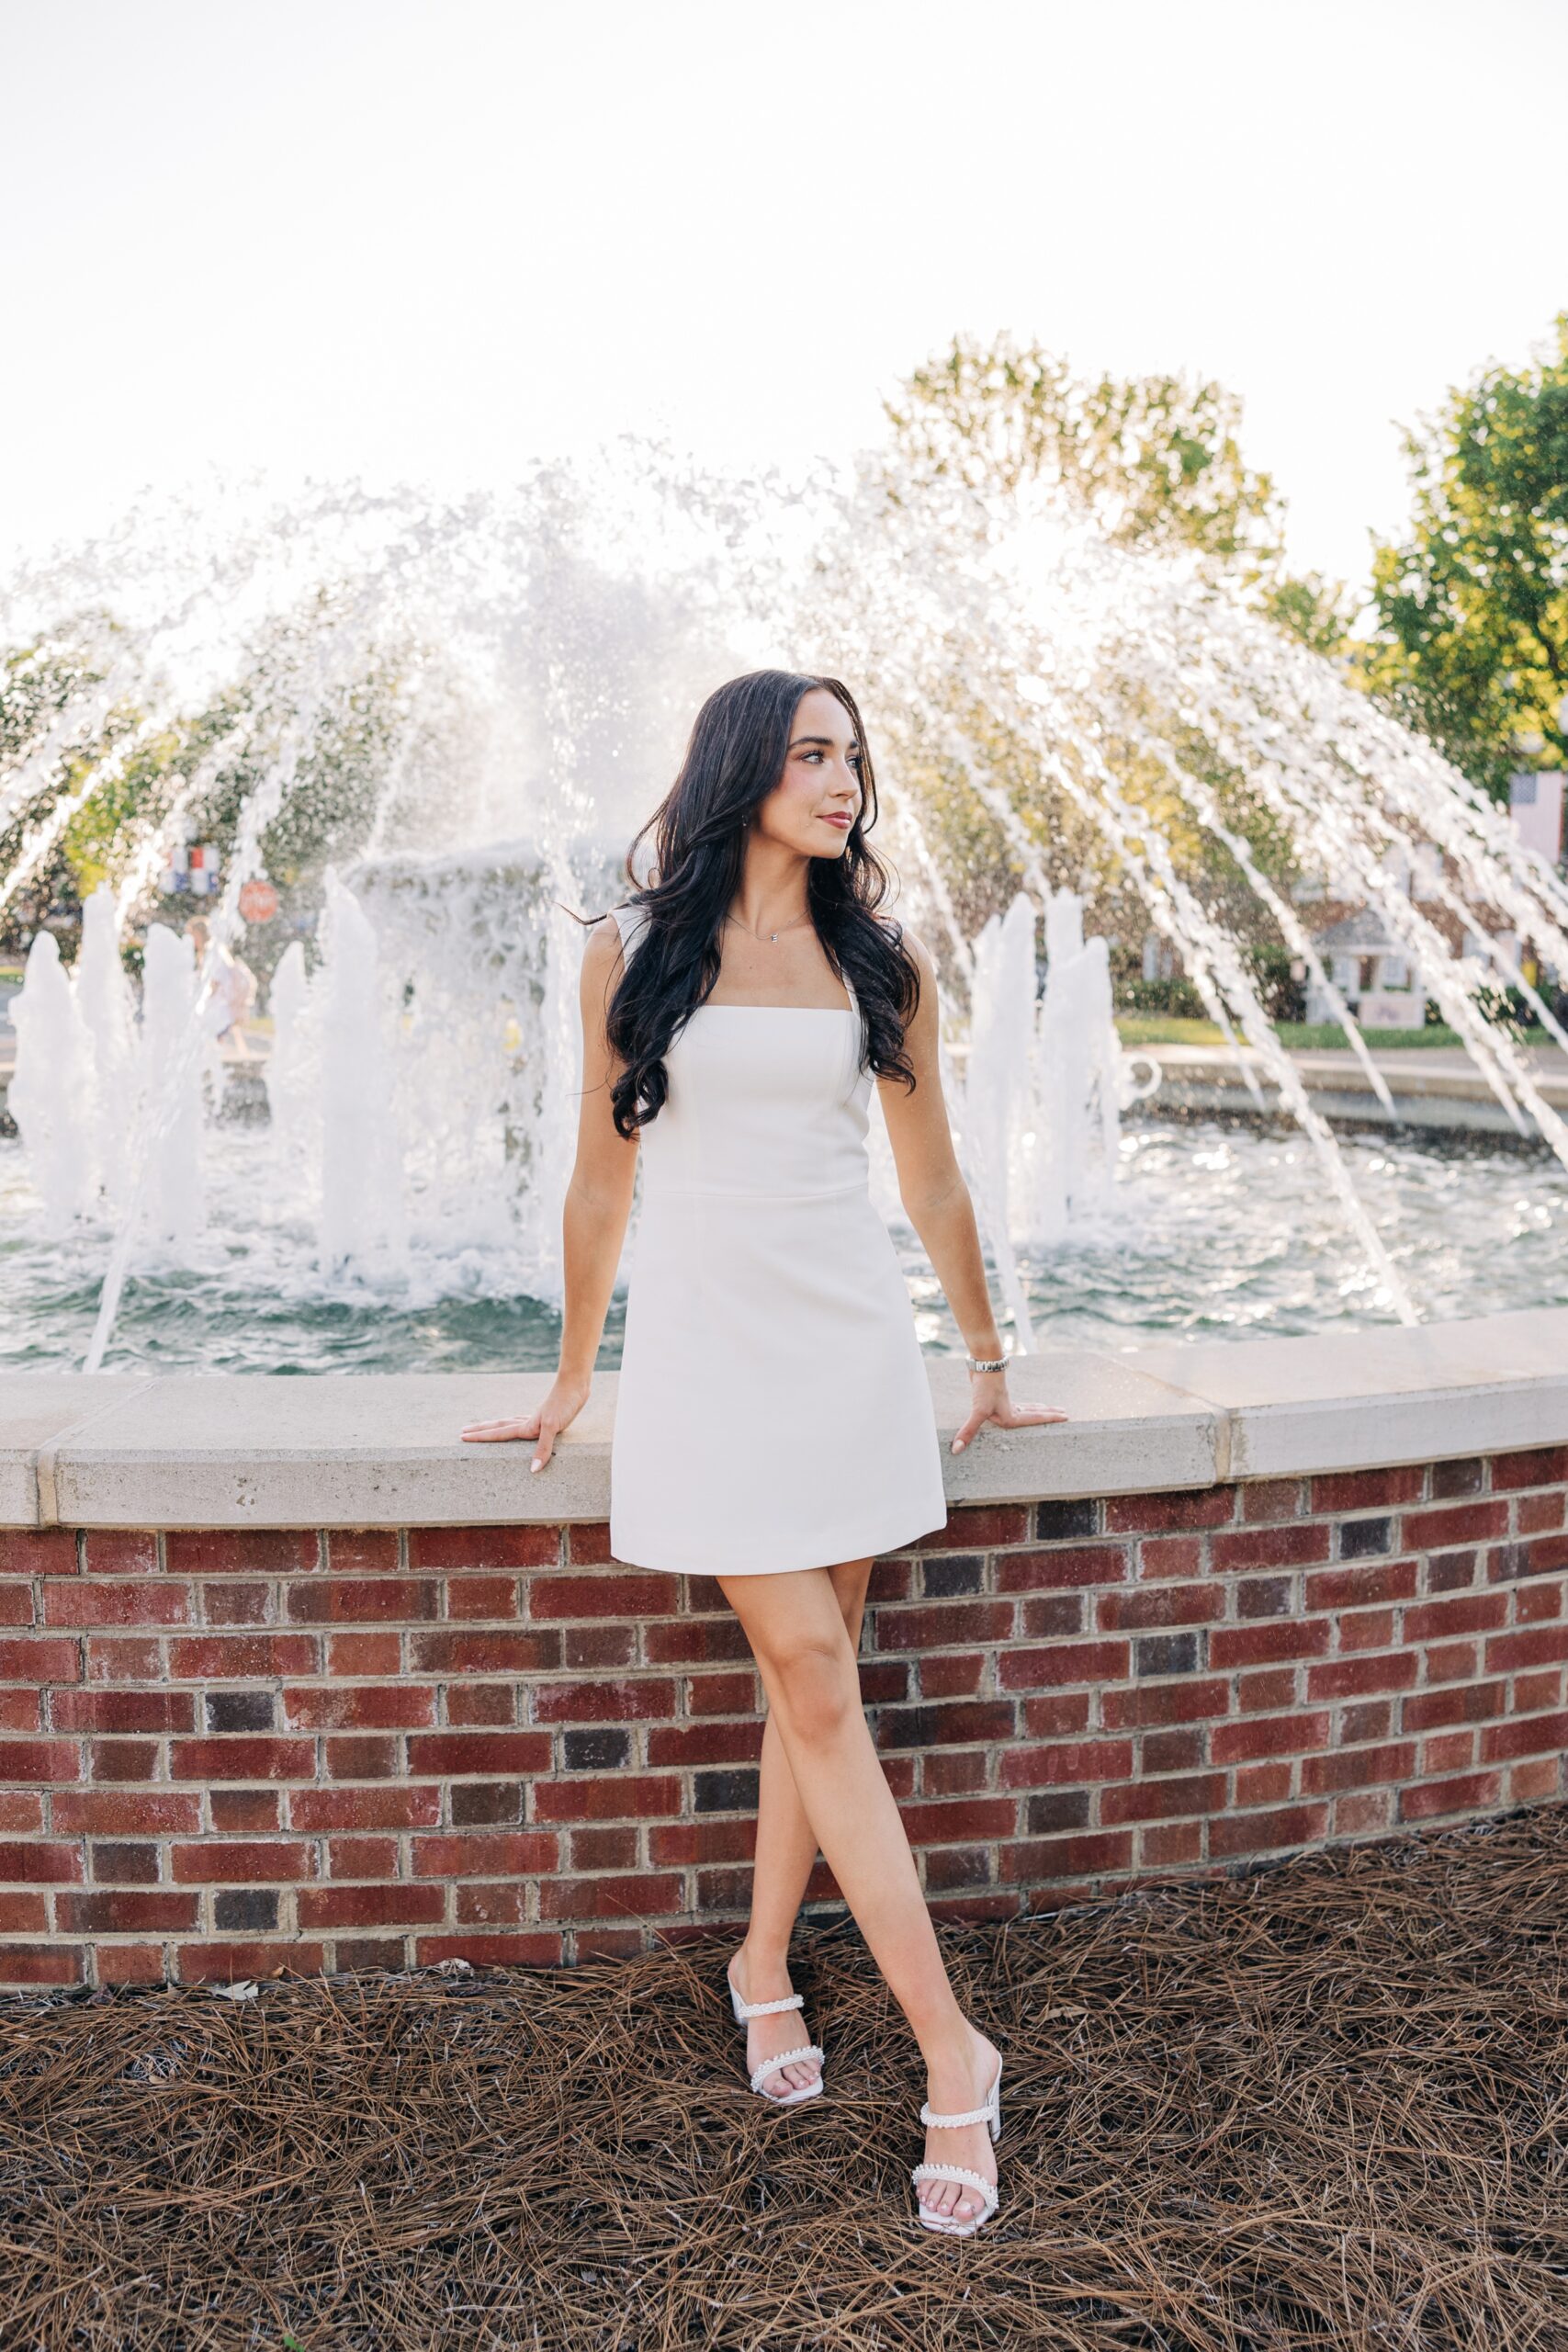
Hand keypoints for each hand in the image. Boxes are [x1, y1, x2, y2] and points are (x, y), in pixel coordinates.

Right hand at [460, 1373, 591, 1472]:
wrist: (575, 1385)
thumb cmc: (564, 1404)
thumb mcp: (553, 1427)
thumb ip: (543, 1449)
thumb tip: (533, 1470)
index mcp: (525, 1427)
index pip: (498, 1434)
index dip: (480, 1437)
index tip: (462, 1437)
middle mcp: (527, 1422)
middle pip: (498, 1426)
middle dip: (481, 1430)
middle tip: (463, 1431)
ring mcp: (536, 1419)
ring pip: (509, 1423)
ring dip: (496, 1426)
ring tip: (484, 1427)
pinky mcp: (547, 1417)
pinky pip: (524, 1423)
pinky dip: (517, 1425)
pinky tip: (521, 1426)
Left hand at [950, 1370, 1068, 1455]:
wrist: (983, 1365)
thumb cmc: (984, 1388)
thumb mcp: (977, 1411)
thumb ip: (968, 1431)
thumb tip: (956, 1449)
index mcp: (1012, 1416)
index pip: (1036, 1419)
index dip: (1050, 1419)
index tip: (1066, 1417)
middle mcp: (1012, 1410)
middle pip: (1036, 1413)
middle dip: (1049, 1414)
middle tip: (1065, 1413)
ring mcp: (1007, 1402)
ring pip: (1027, 1408)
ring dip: (1039, 1409)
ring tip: (1049, 1409)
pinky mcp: (999, 1396)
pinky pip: (1017, 1405)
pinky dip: (1025, 1406)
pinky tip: (1022, 1407)